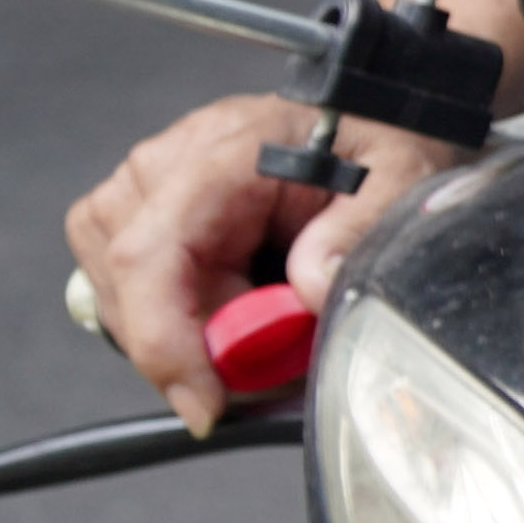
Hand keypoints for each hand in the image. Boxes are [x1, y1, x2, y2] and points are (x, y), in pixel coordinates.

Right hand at [72, 96, 464, 428]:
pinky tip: (240, 306)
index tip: (206, 404)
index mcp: (218, 152)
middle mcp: (160, 166)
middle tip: (284, 348)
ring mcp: (141, 190)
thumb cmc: (380, 141)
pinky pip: (134, 292)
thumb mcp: (399, 179)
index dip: (164, 343)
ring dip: (194, 332)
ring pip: (124, 299)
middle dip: (201, 345)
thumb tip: (308, 289)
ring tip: (273, 311)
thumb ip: (355, 232)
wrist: (371, 118)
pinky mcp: (140, 215)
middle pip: (131, 291)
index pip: (148, 257)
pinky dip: (183, 319)